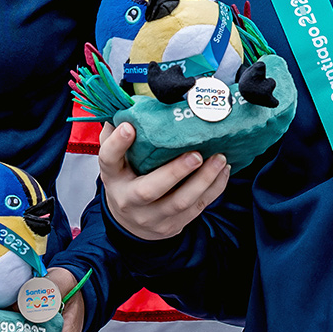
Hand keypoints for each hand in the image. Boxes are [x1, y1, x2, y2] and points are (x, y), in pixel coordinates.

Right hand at [96, 121, 229, 241]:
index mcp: (113, 176)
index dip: (118, 144)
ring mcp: (152, 216)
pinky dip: (214, 188)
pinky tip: (223, 170)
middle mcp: (129, 200)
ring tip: (219, 158)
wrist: (131, 222)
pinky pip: (197, 208)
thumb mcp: (117, 159)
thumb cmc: (127, 179)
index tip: (130, 127)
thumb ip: (117, 134)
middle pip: (149, 190)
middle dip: (175, 172)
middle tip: (196, 154)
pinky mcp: (173, 225)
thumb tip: (128, 106)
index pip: (109, 159)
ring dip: (203, 180)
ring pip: (180, 202)